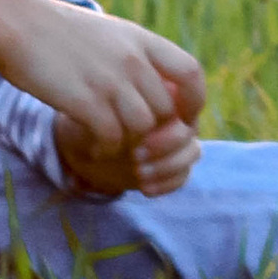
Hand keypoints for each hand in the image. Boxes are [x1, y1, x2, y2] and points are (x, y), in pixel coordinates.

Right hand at [0, 0, 205, 198]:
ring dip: (127, 141)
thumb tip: (151, 81)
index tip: (182, 117)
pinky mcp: (86, 101)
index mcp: (140, 39)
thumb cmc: (54, 28)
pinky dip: (103, 147)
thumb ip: (131, 55)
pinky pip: (112, 138)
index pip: (190, 72)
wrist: (17, 23)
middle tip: (131, 138)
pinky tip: (89, 142)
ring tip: (107, 139)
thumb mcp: (105, 32)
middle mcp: (132, 60)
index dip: (194, 101)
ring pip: (142, 128)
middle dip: (153, 131)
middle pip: (165, 110)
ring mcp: (110, 80)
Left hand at [54, 104, 202, 198]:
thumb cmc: (91, 119)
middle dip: (166, 144)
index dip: (176, 112)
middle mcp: (175, 112)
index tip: (148, 125)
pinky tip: (144, 188)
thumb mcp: (95, 108)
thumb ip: (119, 105)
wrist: (85, 146)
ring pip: (192, 151)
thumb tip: (135, 110)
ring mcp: (177, 139)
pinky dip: (167, 183)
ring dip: (167, 165)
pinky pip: (184, 174)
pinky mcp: (174, 164)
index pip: (185, 96)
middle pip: (189, 127)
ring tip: (138, 173)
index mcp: (161, 90)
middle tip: (136, 154)